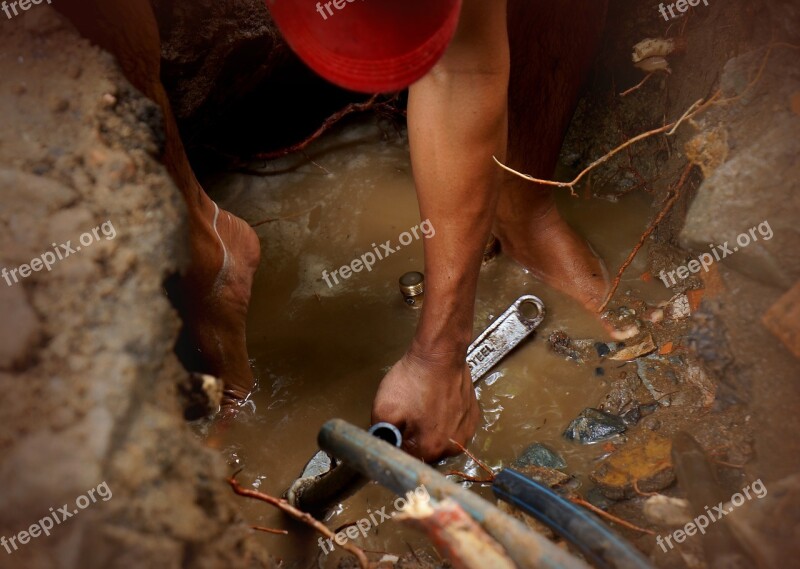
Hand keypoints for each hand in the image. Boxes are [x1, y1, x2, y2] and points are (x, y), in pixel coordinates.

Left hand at [372, 346, 478, 461]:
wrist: (440, 354)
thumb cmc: (413, 380)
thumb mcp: (383, 410)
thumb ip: (382, 437)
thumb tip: (385, 450)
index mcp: (431, 449)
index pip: (408, 460)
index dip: (397, 445)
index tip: (394, 430)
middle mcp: (454, 447)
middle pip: (426, 452)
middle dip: (414, 438)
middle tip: (407, 415)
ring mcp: (466, 432)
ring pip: (440, 440)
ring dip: (430, 429)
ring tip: (422, 406)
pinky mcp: (473, 417)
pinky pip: (453, 427)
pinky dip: (444, 419)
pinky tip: (436, 402)